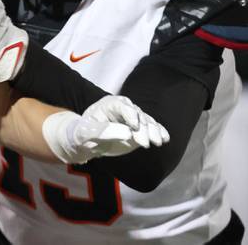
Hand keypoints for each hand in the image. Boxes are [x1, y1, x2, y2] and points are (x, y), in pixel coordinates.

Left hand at [42, 96, 169, 163]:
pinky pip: (151, 128)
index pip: (123, 106)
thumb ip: (103, 131)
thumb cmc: (82, 134)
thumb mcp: (86, 133)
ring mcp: (132, 119)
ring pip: (147, 121)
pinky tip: (165, 139)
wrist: (85, 142)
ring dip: (154, 131)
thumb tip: (127, 133)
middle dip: (144, 128)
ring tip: (158, 142)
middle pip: (137, 114)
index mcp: (109, 104)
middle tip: (146, 143)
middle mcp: (123, 109)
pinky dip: (159, 132)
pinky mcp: (139, 129)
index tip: (135, 128)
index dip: (131, 116)